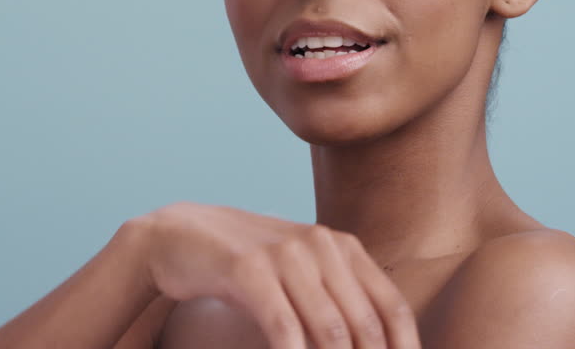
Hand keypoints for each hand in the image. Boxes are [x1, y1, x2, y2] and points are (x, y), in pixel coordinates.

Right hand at [139, 201, 420, 348]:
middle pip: (365, 325)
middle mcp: (320, 245)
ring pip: (330, 330)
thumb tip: (375, 343)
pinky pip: (283, 327)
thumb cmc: (249, 266)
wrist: (182, 235)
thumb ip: (337, 298)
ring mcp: (284, 254)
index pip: (392, 307)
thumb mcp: (301, 271)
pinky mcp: (247, 268)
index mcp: (342, 246)